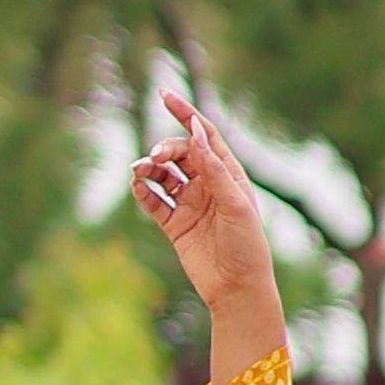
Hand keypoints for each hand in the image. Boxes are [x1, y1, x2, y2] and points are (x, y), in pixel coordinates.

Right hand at [130, 90, 275, 313]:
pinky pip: (153, 201)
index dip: (185, 114)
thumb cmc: (246, 245)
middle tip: (156, 157)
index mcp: (229, 175)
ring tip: (139, 170)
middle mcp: (209, 185)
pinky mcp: (174, 225)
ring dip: (149, 167)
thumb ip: (213, 169)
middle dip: (165, 148)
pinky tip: (138, 186)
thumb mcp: (234, 204)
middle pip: (181, 153)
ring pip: (163, 175)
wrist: (237, 288)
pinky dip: (143, 191)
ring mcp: (190, 204)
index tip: (164, 95)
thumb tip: (195, 131)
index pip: (204, 135)